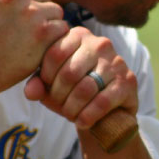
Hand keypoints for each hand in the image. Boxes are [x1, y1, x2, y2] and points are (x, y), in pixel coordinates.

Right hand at [0, 0, 68, 101]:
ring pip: (55, 10)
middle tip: (25, 28)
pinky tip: (40, 46)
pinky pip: (61, 27)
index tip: (19, 8)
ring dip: (48, 23)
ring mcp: (31, 12)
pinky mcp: (44, 32)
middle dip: (38, 9)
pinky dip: (54, 38)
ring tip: (31, 38)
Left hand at [23, 26, 137, 129]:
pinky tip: (82, 122)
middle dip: (59, 96)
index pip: (54, 54)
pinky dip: (88, 116)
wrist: (107, 110)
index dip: (46, 77)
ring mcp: (116, 62)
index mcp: (78, 36)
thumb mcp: (52, 86)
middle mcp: (99, 44)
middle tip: (59, 105)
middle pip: (69, 73)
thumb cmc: (74, 92)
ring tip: (69, 115)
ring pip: (85, 89)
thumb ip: (38, 84)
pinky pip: (102, 101)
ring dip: (72, 109)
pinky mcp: (128, 81)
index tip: (47, 89)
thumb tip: (30, 91)